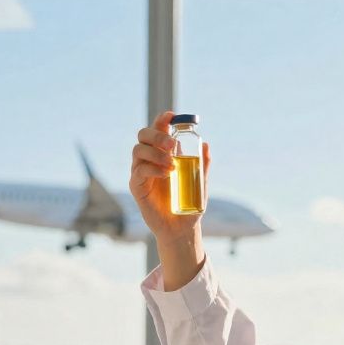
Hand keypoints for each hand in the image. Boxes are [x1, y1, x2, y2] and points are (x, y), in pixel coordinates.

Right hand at [130, 111, 211, 289]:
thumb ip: (202, 164)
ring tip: (172, 165)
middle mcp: (149, 159)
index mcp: (163, 153)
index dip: (162, 120)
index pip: (158, 129)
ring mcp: (140, 172)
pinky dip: (153, 169)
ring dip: (155, 153)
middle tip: (172, 145)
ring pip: (138, 150)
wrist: (181, 228)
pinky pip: (139, 171)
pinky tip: (167, 174)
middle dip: (157, 134)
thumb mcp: (200, 181)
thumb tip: (206, 144)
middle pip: (143, 135)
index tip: (172, 116)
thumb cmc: (189, 203)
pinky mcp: (136, 186)